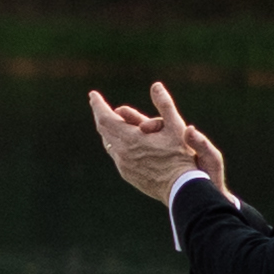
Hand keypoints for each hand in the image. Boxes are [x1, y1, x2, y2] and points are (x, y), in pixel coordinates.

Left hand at [86, 81, 222, 207]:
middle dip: (101, 115)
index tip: (93, 95)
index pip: (105, 118)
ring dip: (108, 130)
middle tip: (99, 105)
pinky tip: (120, 142)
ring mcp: (123, 165)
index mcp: (130, 139)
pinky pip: (116, 155)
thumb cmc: (180, 156)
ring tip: (109, 121)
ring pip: (109, 143)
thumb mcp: (176, 127)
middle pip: (104, 130)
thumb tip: (156, 85)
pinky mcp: (127, 174)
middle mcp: (122, 152)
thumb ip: (164, 105)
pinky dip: (116, 143)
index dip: (98, 105)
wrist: (180, 188)